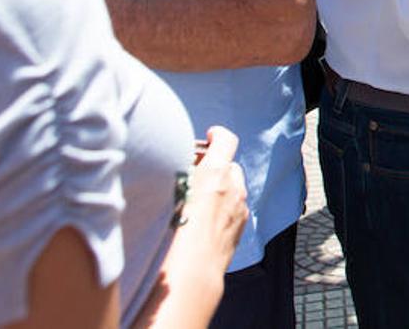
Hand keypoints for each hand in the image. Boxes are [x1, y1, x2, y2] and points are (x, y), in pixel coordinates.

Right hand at [177, 126, 247, 271]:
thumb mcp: (167, 193)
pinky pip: (235, 206)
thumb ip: (177, 174)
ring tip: (197, 197)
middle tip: (193, 172)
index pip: (225, 141)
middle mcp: (233, 186)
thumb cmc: (171, 233)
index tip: (210, 135)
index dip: (217, 135)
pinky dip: (225, 204)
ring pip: (234, 186)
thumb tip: (177, 165)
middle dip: (214, 165)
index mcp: (215, 173)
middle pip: (229, 164)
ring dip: (220, 186)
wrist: (191, 272)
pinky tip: (205, 218)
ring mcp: (240, 206)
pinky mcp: (242, 224)